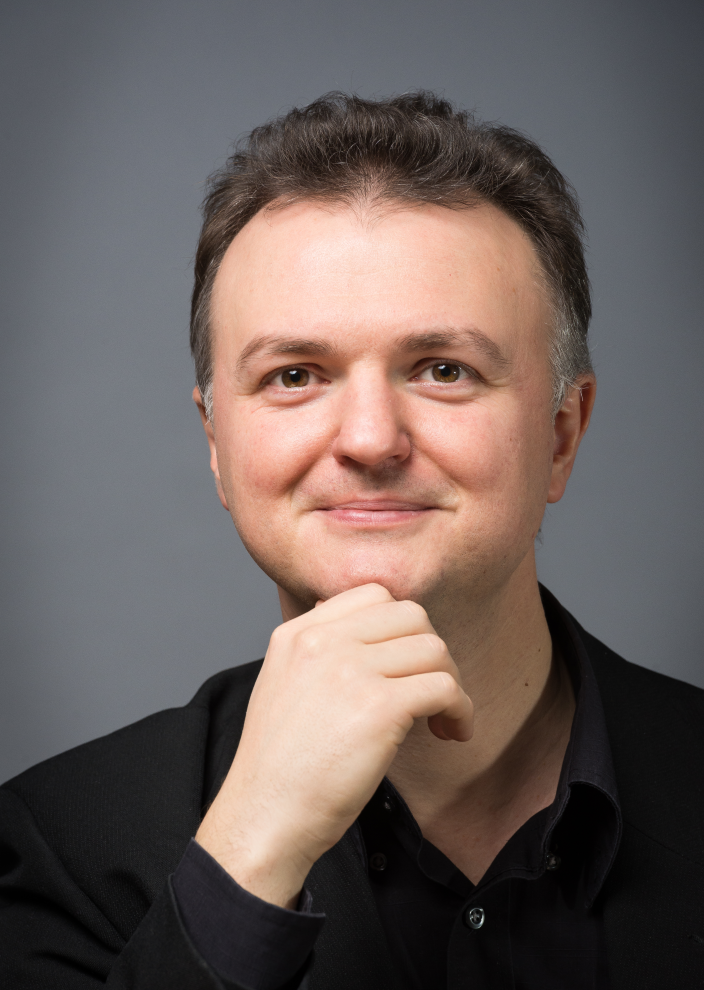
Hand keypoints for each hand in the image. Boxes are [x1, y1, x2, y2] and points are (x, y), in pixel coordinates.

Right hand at [195, 583, 472, 906]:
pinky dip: (460, 711)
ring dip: (451, 683)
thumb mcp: (284, 685)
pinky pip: (445, 688)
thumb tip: (368, 628)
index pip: (373, 594)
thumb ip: (319, 652)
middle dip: (432, 653)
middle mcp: (322, 642)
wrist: (265, 817)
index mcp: (297, 634)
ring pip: (433, 650)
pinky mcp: (379, 707)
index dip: (402, 628)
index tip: (405, 666)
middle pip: (411, 615)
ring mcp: (350, 671)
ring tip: (443, 719)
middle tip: (431, 694)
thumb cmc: (281, 767)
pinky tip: (452, 733)